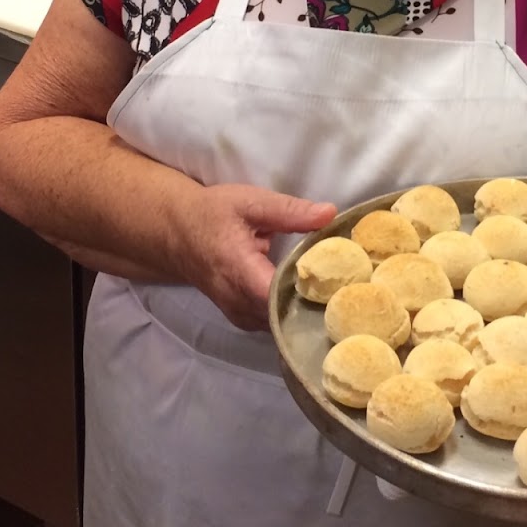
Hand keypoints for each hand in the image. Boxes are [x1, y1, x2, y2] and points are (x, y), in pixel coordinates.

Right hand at [186, 184, 334, 329]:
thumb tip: (330, 213)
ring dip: (304, 311)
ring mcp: (238, 314)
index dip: (308, 294)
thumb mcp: (250, 202)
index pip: (276, 295)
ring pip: (278, 324)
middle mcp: (236, 300)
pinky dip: (291, 313)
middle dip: (315, 304)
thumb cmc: (212, 213)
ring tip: (336, 294)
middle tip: (350, 289)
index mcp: (238, 269)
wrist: (176, 231)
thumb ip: (290, 210)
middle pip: (283, 315)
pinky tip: (312, 299)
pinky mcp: (242, 317)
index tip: (341, 285)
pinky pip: (272, 323)